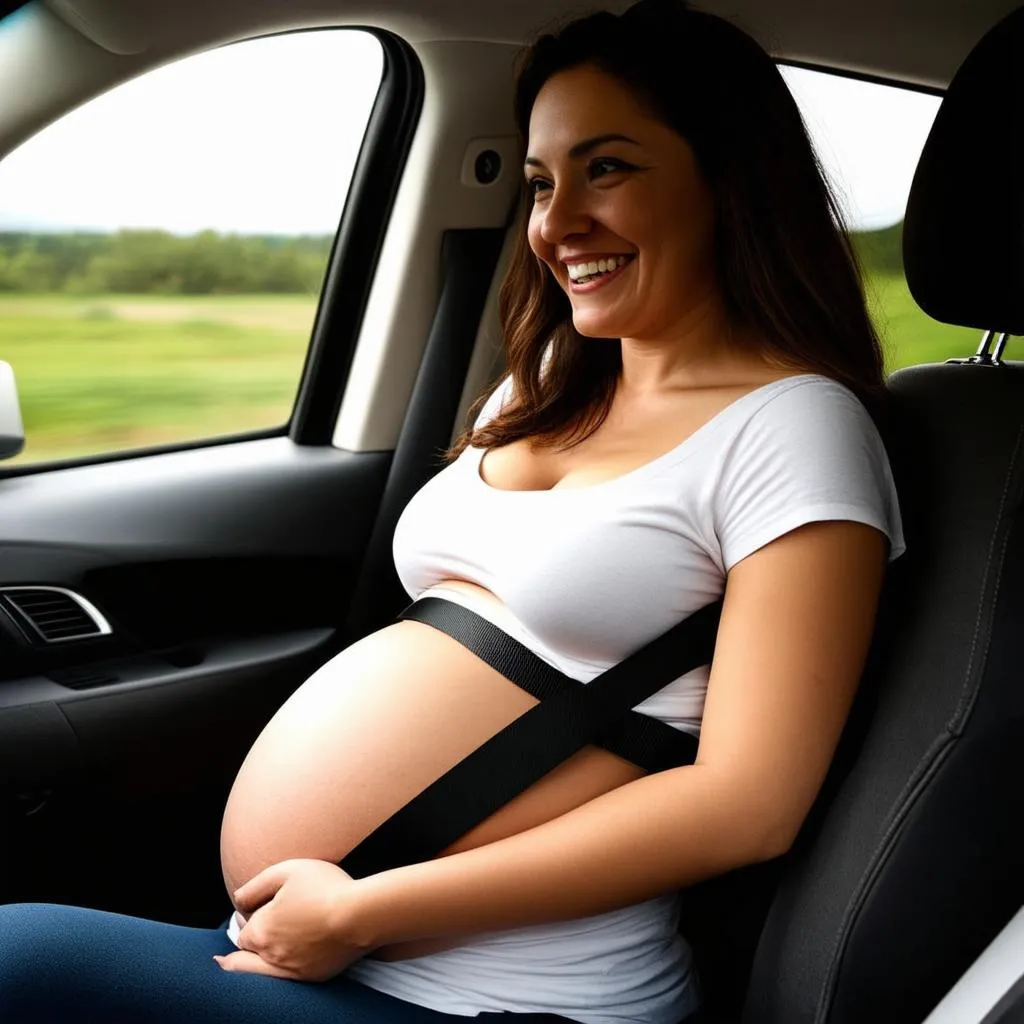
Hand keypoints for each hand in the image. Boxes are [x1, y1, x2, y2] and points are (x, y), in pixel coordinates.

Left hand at [214, 859, 370, 980]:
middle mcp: (271, 955)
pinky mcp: (310, 976)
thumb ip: (255, 886)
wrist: (360, 915)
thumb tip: (237, 899)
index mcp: (262, 929)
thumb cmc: (325, 887)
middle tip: (247, 932)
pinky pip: (283, 980)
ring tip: (233, 964)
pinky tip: (274, 968)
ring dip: (250, 964)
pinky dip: (273, 973)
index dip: (247, 918)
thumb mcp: (286, 871)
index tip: (255, 908)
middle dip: (245, 943)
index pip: (243, 928)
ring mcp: (291, 969)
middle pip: (246, 955)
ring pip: (259, 973)